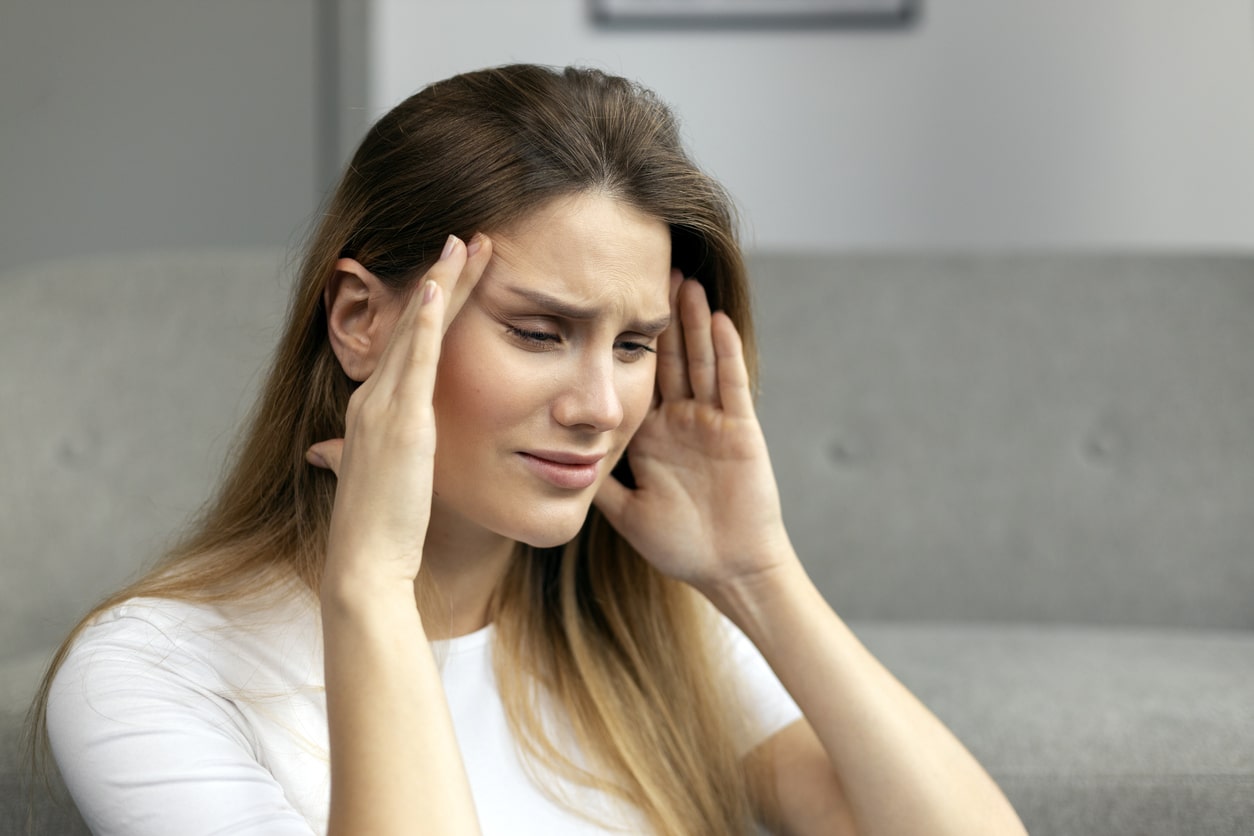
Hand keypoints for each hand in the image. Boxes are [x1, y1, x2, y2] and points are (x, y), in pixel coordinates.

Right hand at [307, 234, 491, 588]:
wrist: (365, 565)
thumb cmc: (381, 530)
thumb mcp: (376, 481)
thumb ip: (355, 457)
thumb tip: (327, 454)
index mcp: (372, 412)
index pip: (408, 346)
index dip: (431, 307)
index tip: (455, 273)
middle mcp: (371, 400)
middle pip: (412, 325)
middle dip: (442, 279)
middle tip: (468, 237)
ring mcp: (381, 408)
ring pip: (415, 331)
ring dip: (441, 283)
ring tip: (466, 243)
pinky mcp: (399, 424)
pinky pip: (414, 362)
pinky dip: (424, 322)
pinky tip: (439, 288)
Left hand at [594, 271, 794, 593]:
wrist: (730, 570)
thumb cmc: (681, 545)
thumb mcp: (623, 510)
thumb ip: (593, 483)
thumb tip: (547, 462)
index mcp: (652, 434)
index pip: (634, 377)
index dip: (620, 342)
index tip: (601, 306)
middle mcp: (681, 419)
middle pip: (667, 356)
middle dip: (657, 316)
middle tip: (644, 269)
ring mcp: (712, 421)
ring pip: (699, 359)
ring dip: (692, 320)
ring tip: (681, 278)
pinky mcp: (740, 430)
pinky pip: (731, 385)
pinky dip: (726, 352)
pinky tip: (718, 319)